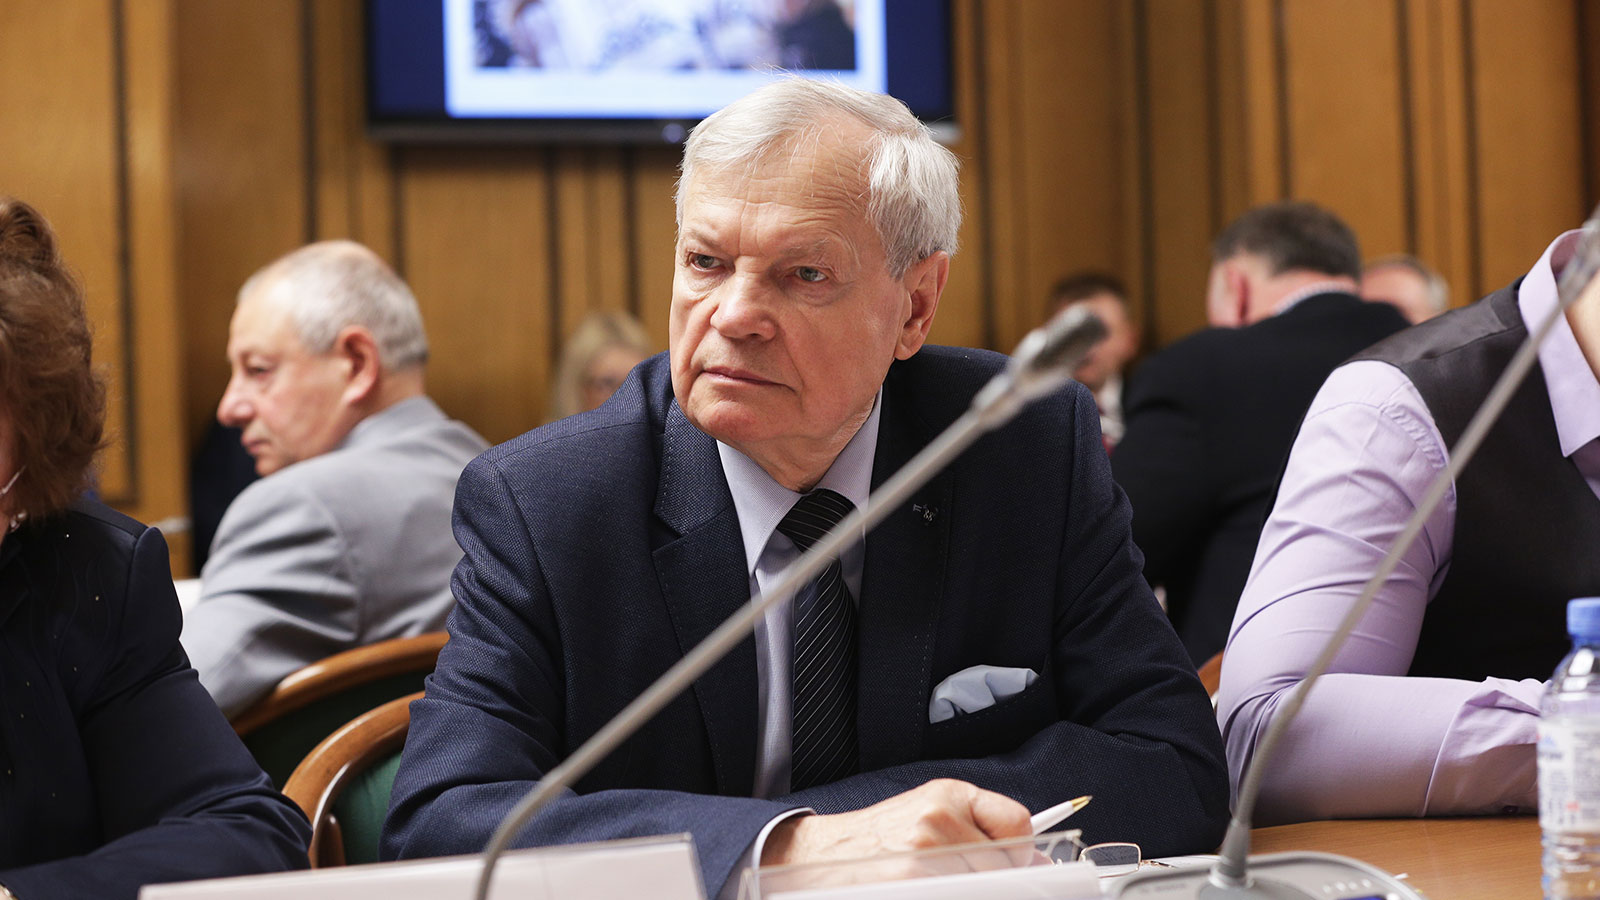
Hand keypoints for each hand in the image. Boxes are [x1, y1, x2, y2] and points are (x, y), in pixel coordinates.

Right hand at [760, 778, 1030, 867]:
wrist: (824, 854)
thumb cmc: (881, 838)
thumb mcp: (931, 813)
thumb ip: (983, 829)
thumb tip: (1040, 860)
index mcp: (949, 794)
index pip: (1017, 824)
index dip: (1020, 851)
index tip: (1012, 864)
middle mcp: (938, 818)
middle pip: (1006, 864)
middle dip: (995, 879)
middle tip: (962, 877)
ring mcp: (924, 853)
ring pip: (986, 885)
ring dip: (969, 888)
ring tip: (937, 880)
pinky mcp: (912, 881)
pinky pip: (961, 892)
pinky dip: (951, 892)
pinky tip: (929, 886)